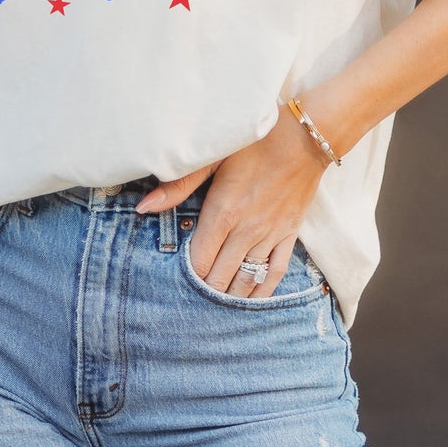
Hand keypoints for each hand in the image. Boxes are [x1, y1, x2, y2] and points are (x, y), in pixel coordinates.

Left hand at [136, 103, 331, 297]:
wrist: (304, 138)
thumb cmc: (253, 142)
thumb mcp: (212, 157)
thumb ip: (178, 185)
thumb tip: (144, 207)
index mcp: (222, 213)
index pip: (199, 261)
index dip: (187, 276)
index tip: (177, 283)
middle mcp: (246, 231)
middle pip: (221, 276)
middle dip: (206, 290)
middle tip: (192, 302)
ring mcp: (269, 236)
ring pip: (246, 279)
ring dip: (231, 296)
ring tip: (216, 308)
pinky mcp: (289, 235)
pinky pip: (275, 272)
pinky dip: (262, 291)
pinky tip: (252, 300)